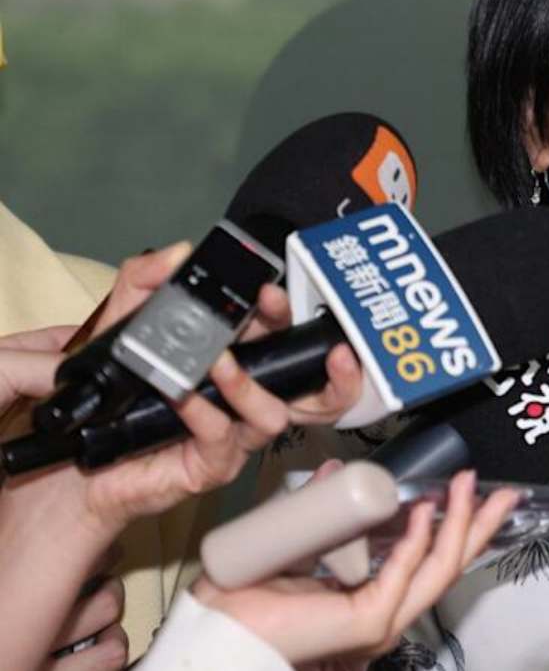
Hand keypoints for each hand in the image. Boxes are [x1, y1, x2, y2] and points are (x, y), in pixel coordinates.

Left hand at [0, 242, 365, 670]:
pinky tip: (181, 396)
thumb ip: (143, 281)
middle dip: (302, 348)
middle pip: (301, 378)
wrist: (77, 452)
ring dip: (249, 385)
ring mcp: (232, 434)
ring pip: (273, 415)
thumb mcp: (121, 322)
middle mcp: (242, 398)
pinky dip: (204, 414)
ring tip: (219, 362)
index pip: (277, 334)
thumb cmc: (112, 392)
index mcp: (234, 361)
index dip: (282, 311)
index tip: (267, 289)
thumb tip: (178, 253)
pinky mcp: (210, 466)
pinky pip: (223, 440)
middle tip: (271, 314)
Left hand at [191, 468, 519, 666]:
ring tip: (472, 486)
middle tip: (504, 491)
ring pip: (437, 569)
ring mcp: (380, 622)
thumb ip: (320, 511)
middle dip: (479, 524)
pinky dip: (419, 541)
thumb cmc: (248, 600)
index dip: (456, 525)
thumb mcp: (299, 541)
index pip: (429, 561)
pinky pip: (403, 575)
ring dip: (460, 523)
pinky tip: (427, 511)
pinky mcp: (367, 623)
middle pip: (448, 565)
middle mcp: (385, 613)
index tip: (467, 489)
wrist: (218, 630)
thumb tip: (335, 471)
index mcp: (373, 598)